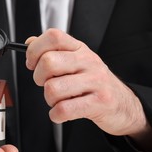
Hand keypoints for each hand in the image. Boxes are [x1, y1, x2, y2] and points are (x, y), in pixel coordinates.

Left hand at [25, 29, 151, 148]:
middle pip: (48, 62)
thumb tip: (30, 43)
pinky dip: (56, 115)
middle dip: (39, 78)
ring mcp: (96, 81)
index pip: (53, 37)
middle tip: (46, 83)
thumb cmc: (93, 82)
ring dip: (49, 99)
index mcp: (79, 48)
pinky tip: (62, 111)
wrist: (122, 104)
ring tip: (59, 99)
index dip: (35, 50)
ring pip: (52, 89)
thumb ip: (52, 51)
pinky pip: (63, 109)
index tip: (32, 63)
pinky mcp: (99, 102)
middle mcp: (88, 61)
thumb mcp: (75, 61)